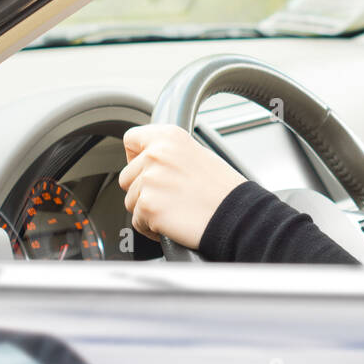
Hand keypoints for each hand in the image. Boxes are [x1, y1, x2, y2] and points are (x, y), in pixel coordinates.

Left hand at [119, 124, 248, 248]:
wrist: (236, 215)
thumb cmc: (222, 189)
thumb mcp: (196, 154)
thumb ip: (167, 154)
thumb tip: (145, 161)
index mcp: (169, 137)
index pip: (131, 140)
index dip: (137, 157)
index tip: (148, 168)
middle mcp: (156, 154)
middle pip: (127, 176)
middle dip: (143, 189)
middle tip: (170, 196)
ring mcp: (150, 180)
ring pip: (130, 201)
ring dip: (148, 209)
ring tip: (174, 209)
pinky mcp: (148, 206)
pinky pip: (137, 221)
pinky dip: (151, 227)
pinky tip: (173, 221)